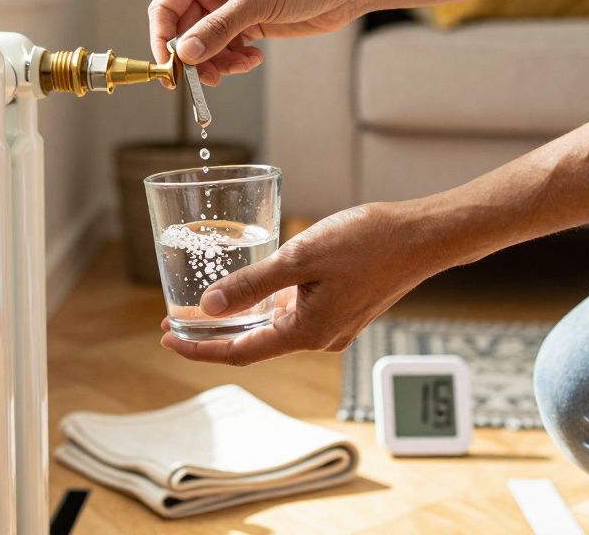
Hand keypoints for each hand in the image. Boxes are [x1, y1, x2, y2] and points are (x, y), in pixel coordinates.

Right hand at [148, 0, 361, 84]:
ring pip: (204, 46)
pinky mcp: (245, 24)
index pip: (166, 7)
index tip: (170, 66)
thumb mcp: (255, 2)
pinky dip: (235, 60)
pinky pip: (225, 50)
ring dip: (217, 62)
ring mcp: (227, 7)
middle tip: (207, 78)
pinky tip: (253, 58)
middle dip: (195, 56)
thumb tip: (185, 54)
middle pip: (184, 32)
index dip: (163, 38)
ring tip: (239, 66)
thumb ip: (217, 29)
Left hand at [160, 203, 448, 365]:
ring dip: (237, 319)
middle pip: (251, 344)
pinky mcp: (342, 310)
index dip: (198, 349)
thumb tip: (208, 309)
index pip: (238, 352)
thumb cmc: (367, 241)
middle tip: (173, 321)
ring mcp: (332, 326)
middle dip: (210, 335)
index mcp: (305, 332)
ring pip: (272, 328)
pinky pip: (293, 316)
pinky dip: (265, 308)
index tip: (166, 339)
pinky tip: (252, 290)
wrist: (422, 237)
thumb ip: (252, 285)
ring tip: (202, 305)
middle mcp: (318, 338)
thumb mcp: (299, 257)